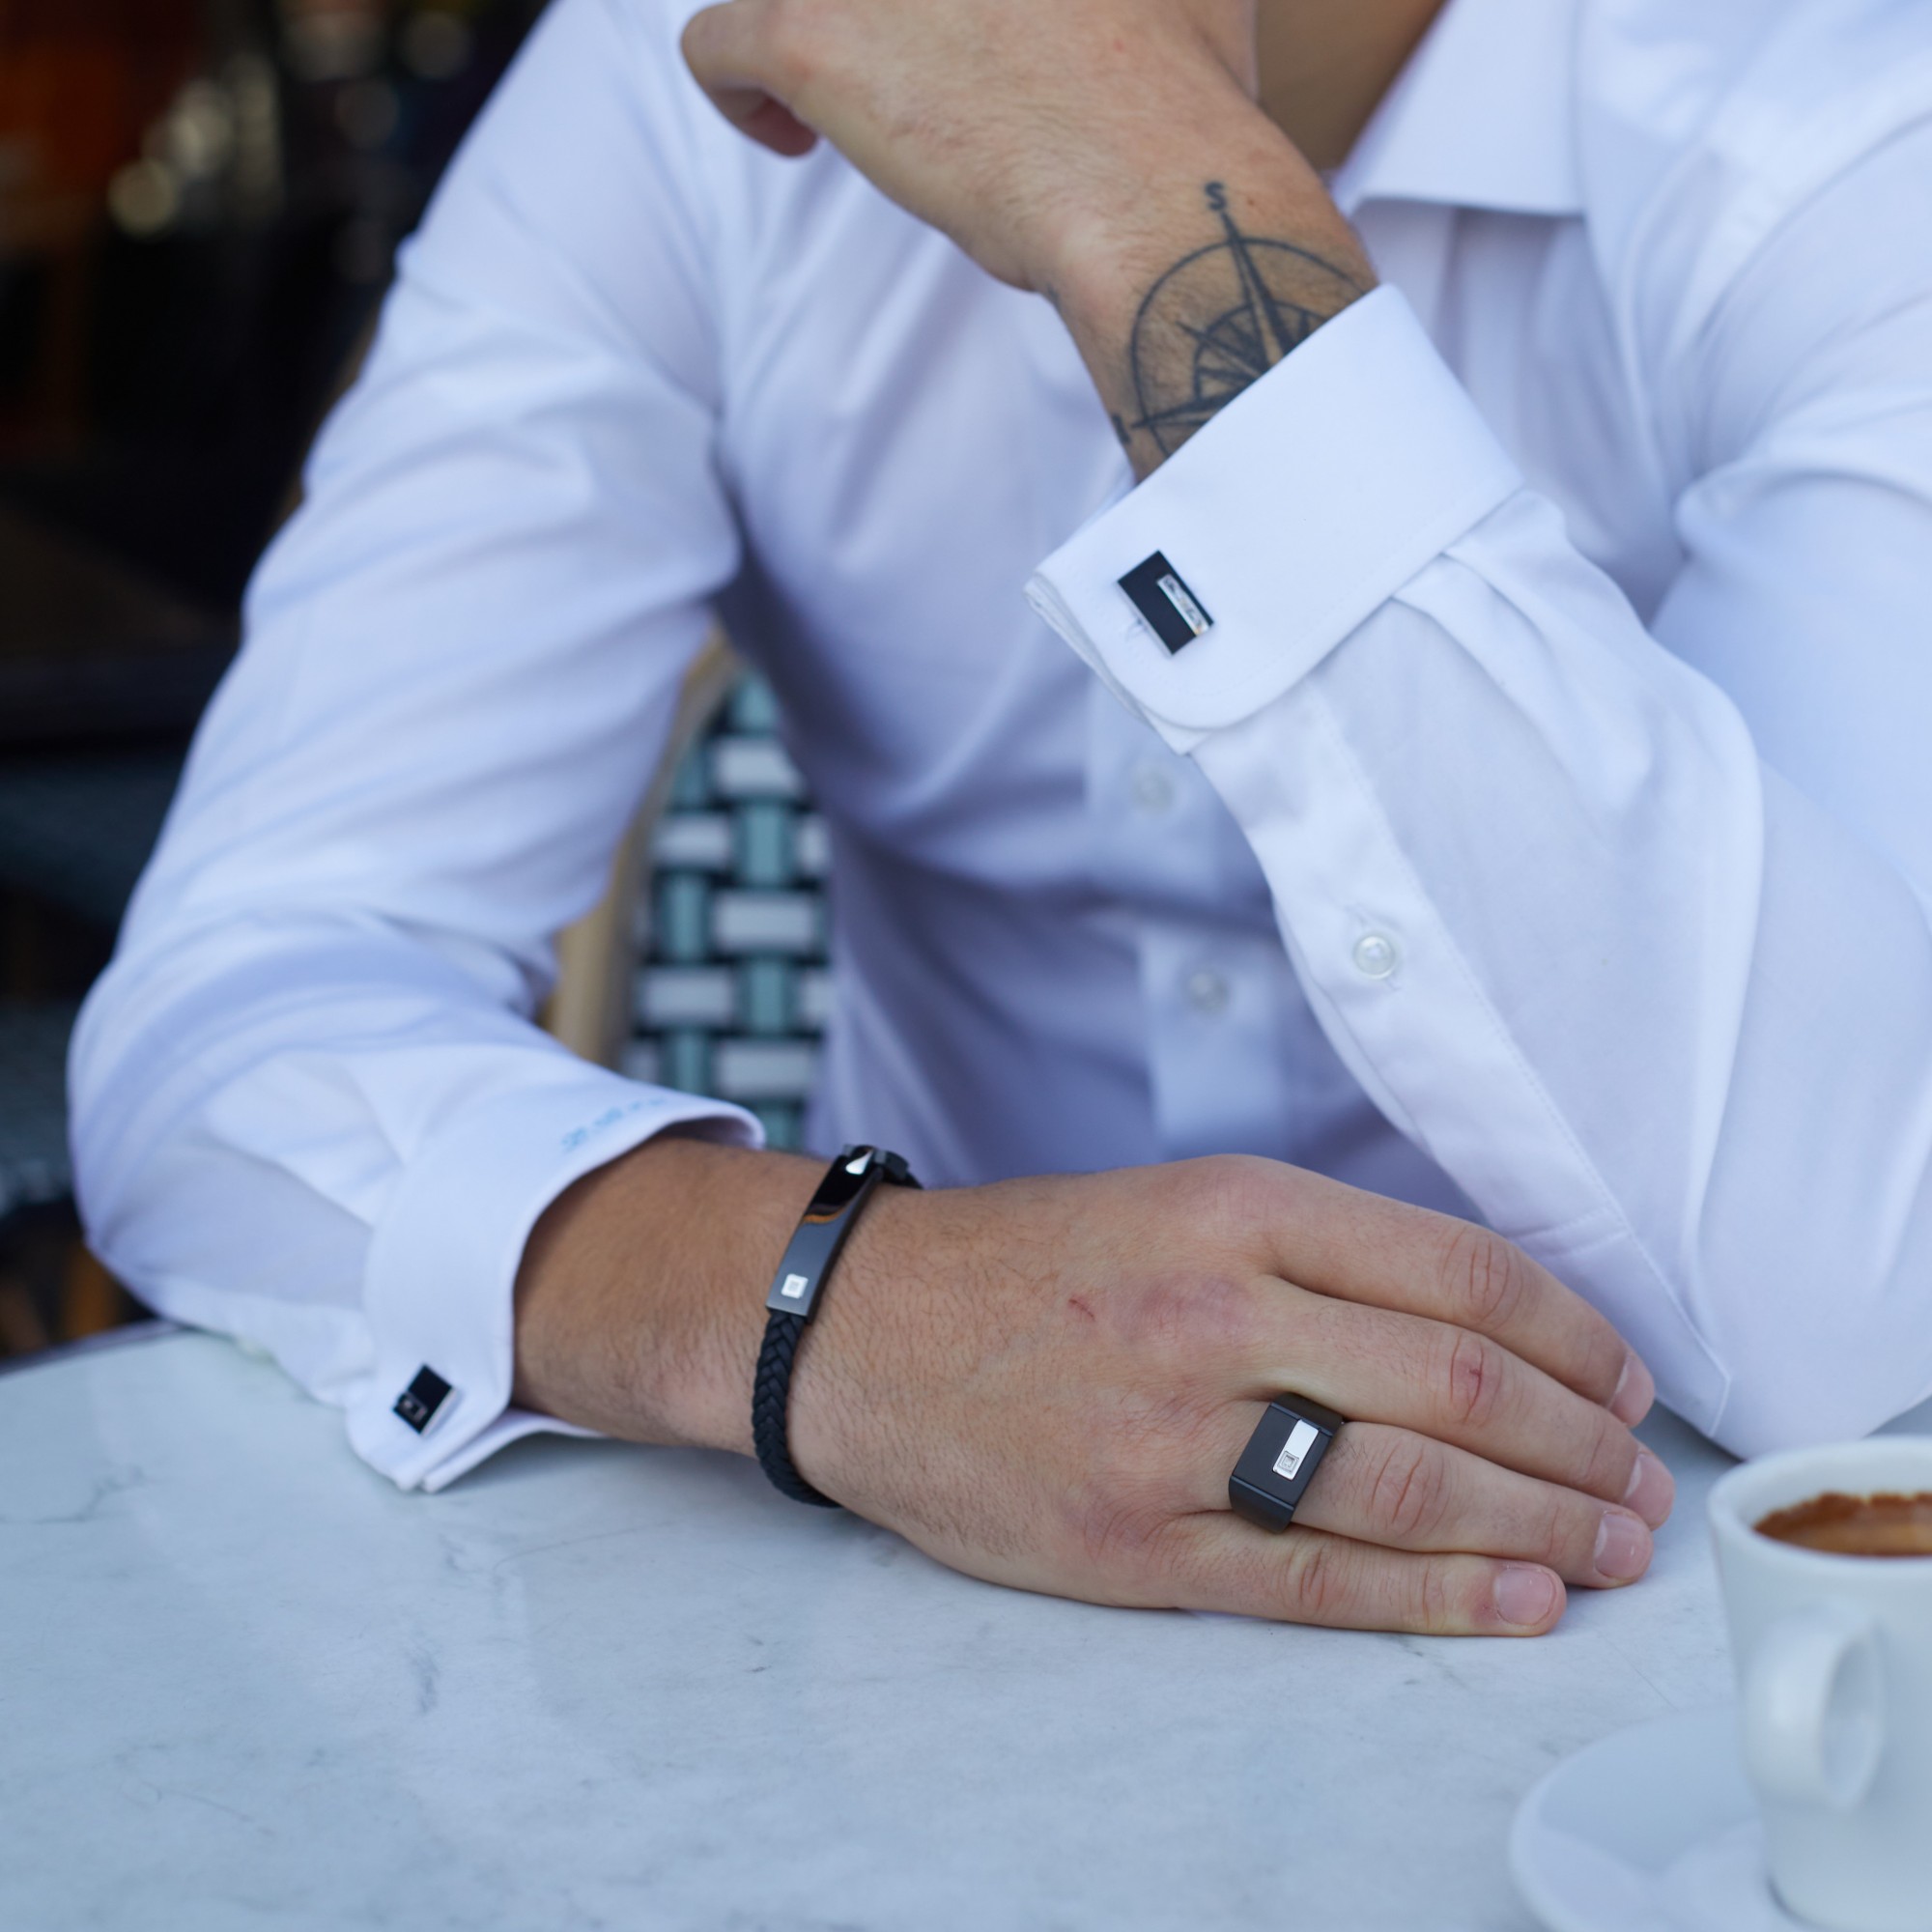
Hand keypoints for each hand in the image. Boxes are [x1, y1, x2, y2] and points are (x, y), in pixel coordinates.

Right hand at [517, 1142, 1670, 1635]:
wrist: (857, 1331)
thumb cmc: (1029, 1261)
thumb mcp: (1174, 1198)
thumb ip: (1319, 1247)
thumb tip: (1487, 1324)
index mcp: (1232, 1209)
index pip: (1457, 1271)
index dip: (1573, 1334)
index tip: (1621, 1378)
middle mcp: (1214, 1313)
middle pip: (1456, 1384)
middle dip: (1581, 1443)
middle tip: (1640, 1482)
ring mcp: (1174, 1437)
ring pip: (1406, 1486)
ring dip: (1538, 1523)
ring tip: (1610, 1546)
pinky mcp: (1136, 1543)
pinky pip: (1315, 1578)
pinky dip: (1436, 1597)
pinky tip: (1518, 1600)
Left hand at [679, 0, 1373, 473]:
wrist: (1157, 191)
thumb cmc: (1187, 106)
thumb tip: (1143, 10)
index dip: (915, 15)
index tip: (935, 37)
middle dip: (859, 26)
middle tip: (891, 67)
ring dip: (797, 35)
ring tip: (840, 100)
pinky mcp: (810, 32)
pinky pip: (714, 43)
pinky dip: (736, 92)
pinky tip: (793, 141)